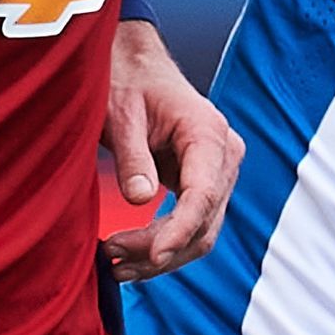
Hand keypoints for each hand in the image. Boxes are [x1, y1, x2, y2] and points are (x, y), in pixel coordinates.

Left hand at [100, 14, 242, 278]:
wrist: (135, 67)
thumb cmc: (126, 82)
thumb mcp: (120, 114)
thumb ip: (131, 157)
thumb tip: (139, 199)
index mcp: (208, 133)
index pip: (203, 195)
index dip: (179, 231)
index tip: (153, 255)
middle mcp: (223, 156)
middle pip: (204, 223)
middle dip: (160, 251)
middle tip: (111, 259)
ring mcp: (217, 173)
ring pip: (201, 233)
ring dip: (161, 257)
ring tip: (116, 267)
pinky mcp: (203, 185)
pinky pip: (192, 225)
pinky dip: (164, 245)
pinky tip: (132, 259)